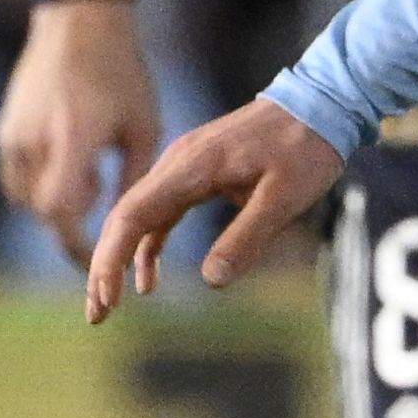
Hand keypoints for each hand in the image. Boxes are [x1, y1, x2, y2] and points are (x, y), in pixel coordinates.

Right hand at [0, 0, 163, 262]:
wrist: (79, 24)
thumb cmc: (123, 77)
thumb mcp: (143, 130)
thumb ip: (133, 183)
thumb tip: (127, 232)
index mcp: (74, 136)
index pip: (58, 210)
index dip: (74, 243)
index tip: (96, 260)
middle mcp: (35, 138)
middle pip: (44, 210)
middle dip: (72, 218)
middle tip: (100, 195)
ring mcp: (14, 134)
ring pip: (27, 198)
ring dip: (55, 200)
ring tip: (87, 167)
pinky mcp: (4, 131)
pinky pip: (18, 178)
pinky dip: (41, 183)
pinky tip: (68, 157)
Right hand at [85, 97, 343, 320]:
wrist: (320, 103)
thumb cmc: (305, 148)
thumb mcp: (284, 198)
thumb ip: (247, 237)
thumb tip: (210, 280)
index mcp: (191, 166)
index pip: (132, 214)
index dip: (112, 258)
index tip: (106, 298)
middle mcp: (177, 164)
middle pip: (125, 217)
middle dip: (106, 266)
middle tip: (97, 315)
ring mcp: (184, 168)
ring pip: (139, 216)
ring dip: (122, 259)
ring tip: (112, 303)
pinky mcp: (196, 174)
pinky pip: (161, 213)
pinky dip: (149, 246)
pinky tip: (148, 279)